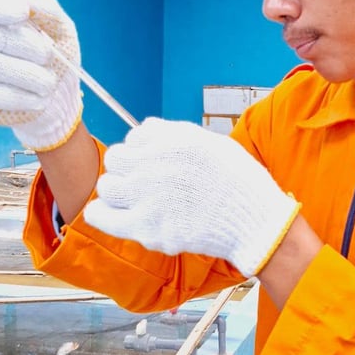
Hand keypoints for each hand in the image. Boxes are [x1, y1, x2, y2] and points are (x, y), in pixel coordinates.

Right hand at [0, 0, 81, 150]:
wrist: (59, 100)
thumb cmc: (55, 57)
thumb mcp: (60, 28)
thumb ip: (45, 7)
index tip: (23, 12)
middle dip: (20, 42)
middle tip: (47, 56)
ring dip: (25, 72)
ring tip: (49, 82)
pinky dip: (17, 95)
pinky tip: (37, 98)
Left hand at [84, 117, 300, 276]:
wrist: (253, 220)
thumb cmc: (239, 182)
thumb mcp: (213, 143)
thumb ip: (176, 135)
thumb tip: (143, 128)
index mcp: (174, 140)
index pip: (135, 136)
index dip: (143, 151)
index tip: (154, 165)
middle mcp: (157, 162)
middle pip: (117, 158)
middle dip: (127, 170)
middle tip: (142, 185)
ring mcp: (148, 195)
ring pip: (107, 185)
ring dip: (117, 192)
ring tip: (133, 202)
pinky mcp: (145, 226)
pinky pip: (101, 215)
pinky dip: (102, 214)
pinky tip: (112, 215)